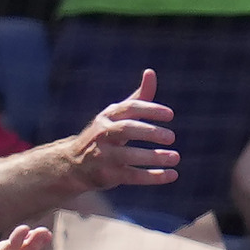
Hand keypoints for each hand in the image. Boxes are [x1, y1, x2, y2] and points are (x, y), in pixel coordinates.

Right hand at [66, 69, 178, 191]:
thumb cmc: (104, 135)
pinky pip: (132, 176)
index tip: (170, 115)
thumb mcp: (117, 115)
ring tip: (176, 157)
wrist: (72, 164)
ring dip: (154, 157)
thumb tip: (150, 72)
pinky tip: (172, 175)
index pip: (130, 108)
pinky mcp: (107, 176)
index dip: (150, 109)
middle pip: (127, 129)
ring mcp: (103, 156)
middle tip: (172, 137)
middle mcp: (103, 134)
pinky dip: (153, 177)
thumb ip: (138, 97)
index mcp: (108, 116)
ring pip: (129, 156)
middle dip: (150, 132)